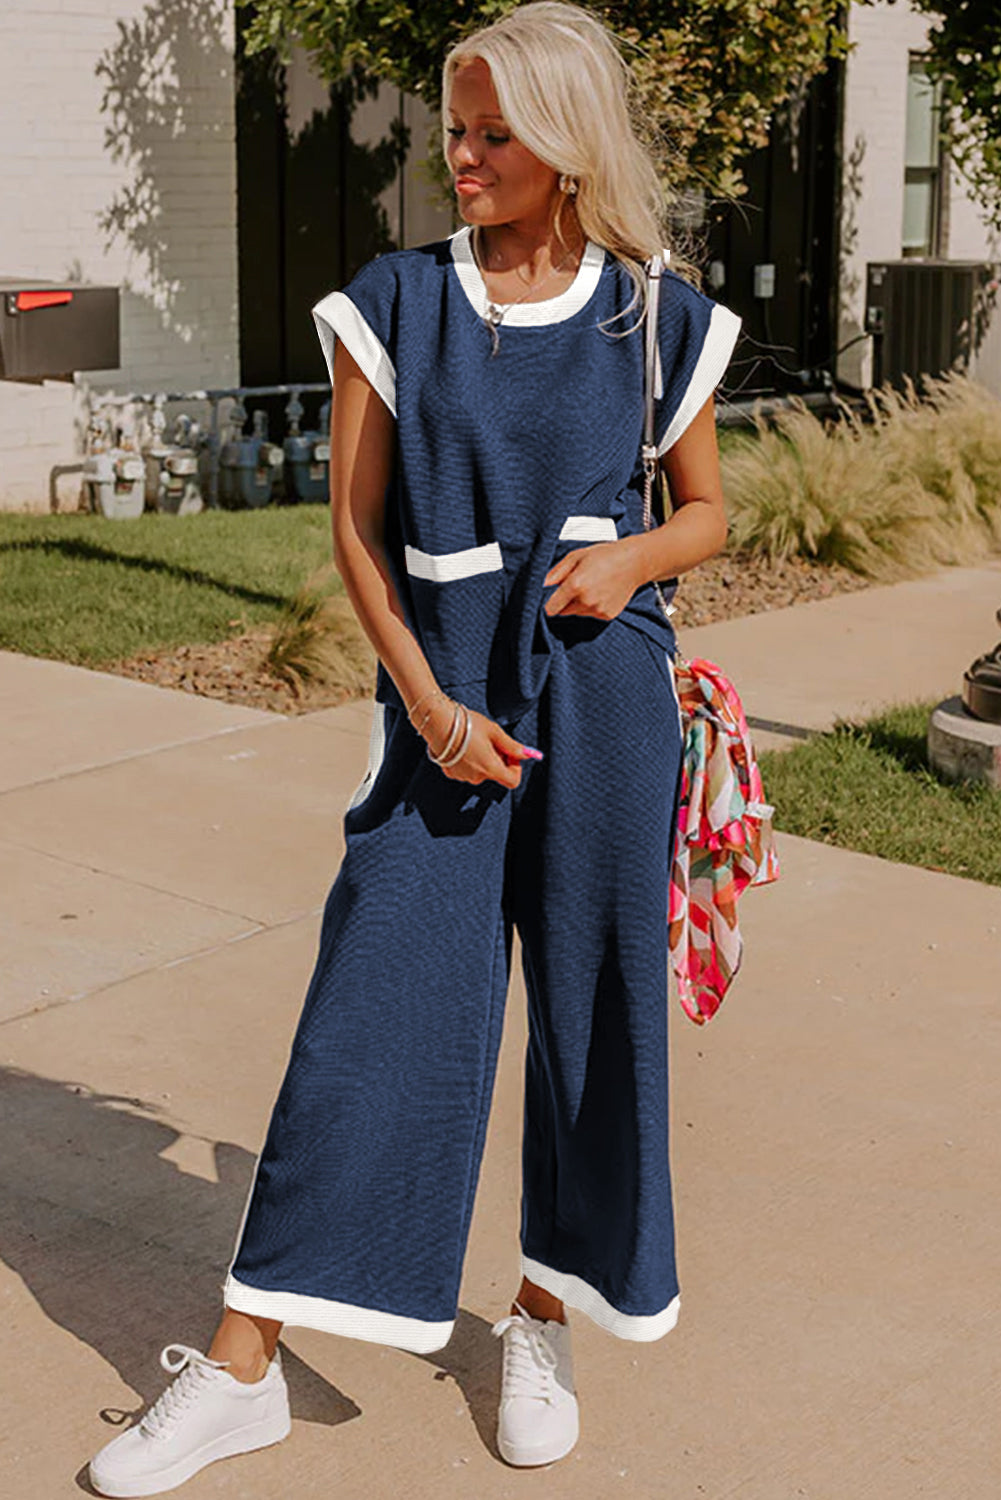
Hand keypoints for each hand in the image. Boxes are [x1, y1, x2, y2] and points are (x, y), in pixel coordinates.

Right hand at [421, 699, 539, 788]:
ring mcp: (462, 776)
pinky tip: (463, 744)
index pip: (513, 781)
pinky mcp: (450, 772)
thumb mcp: (494, 731)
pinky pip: (466, 769)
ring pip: (481, 770)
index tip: (511, 754)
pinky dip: (469, 759)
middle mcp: (477, 777)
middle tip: (492, 740)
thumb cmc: (465, 724)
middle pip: (496, 774)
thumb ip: (511, 745)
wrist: (437, 722)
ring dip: (483, 758)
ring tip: (475, 739)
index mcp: (490, 768)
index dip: (516, 767)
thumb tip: (525, 753)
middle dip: (498, 759)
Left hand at [543, 540, 641, 619]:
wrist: (633, 562)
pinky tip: (602, 592)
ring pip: (578, 613)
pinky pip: (592, 614)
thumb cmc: (604, 555)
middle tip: (577, 585)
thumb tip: (544, 584)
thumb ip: (557, 571)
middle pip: (564, 611)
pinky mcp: (607, 615)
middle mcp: (586, 601)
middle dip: (565, 601)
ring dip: (579, 604)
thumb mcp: (576, 556)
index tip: (551, 599)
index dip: (549, 604)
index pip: (552, 608)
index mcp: (575, 585)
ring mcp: (597, 609)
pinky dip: (593, 606)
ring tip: (592, 585)